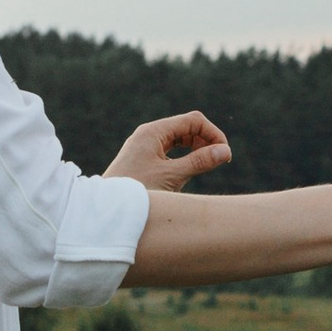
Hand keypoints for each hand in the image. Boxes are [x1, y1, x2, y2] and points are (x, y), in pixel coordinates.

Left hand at [104, 111, 233, 194]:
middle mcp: (148, 135)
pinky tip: (191, 170)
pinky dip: (184, 156)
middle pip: (186, 127)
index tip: (225, 154)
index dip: (213, 134)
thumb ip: (199, 162)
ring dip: (196, 148)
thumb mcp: (172, 177)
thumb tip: (225, 151)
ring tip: (208, 165)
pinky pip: (170, 151)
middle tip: (220, 160)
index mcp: (153, 132)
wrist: (106, 209)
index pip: (192, 121)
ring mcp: (145, 146)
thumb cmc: (136, 191)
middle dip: (206, 140)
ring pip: (179, 139)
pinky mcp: (144, 159)